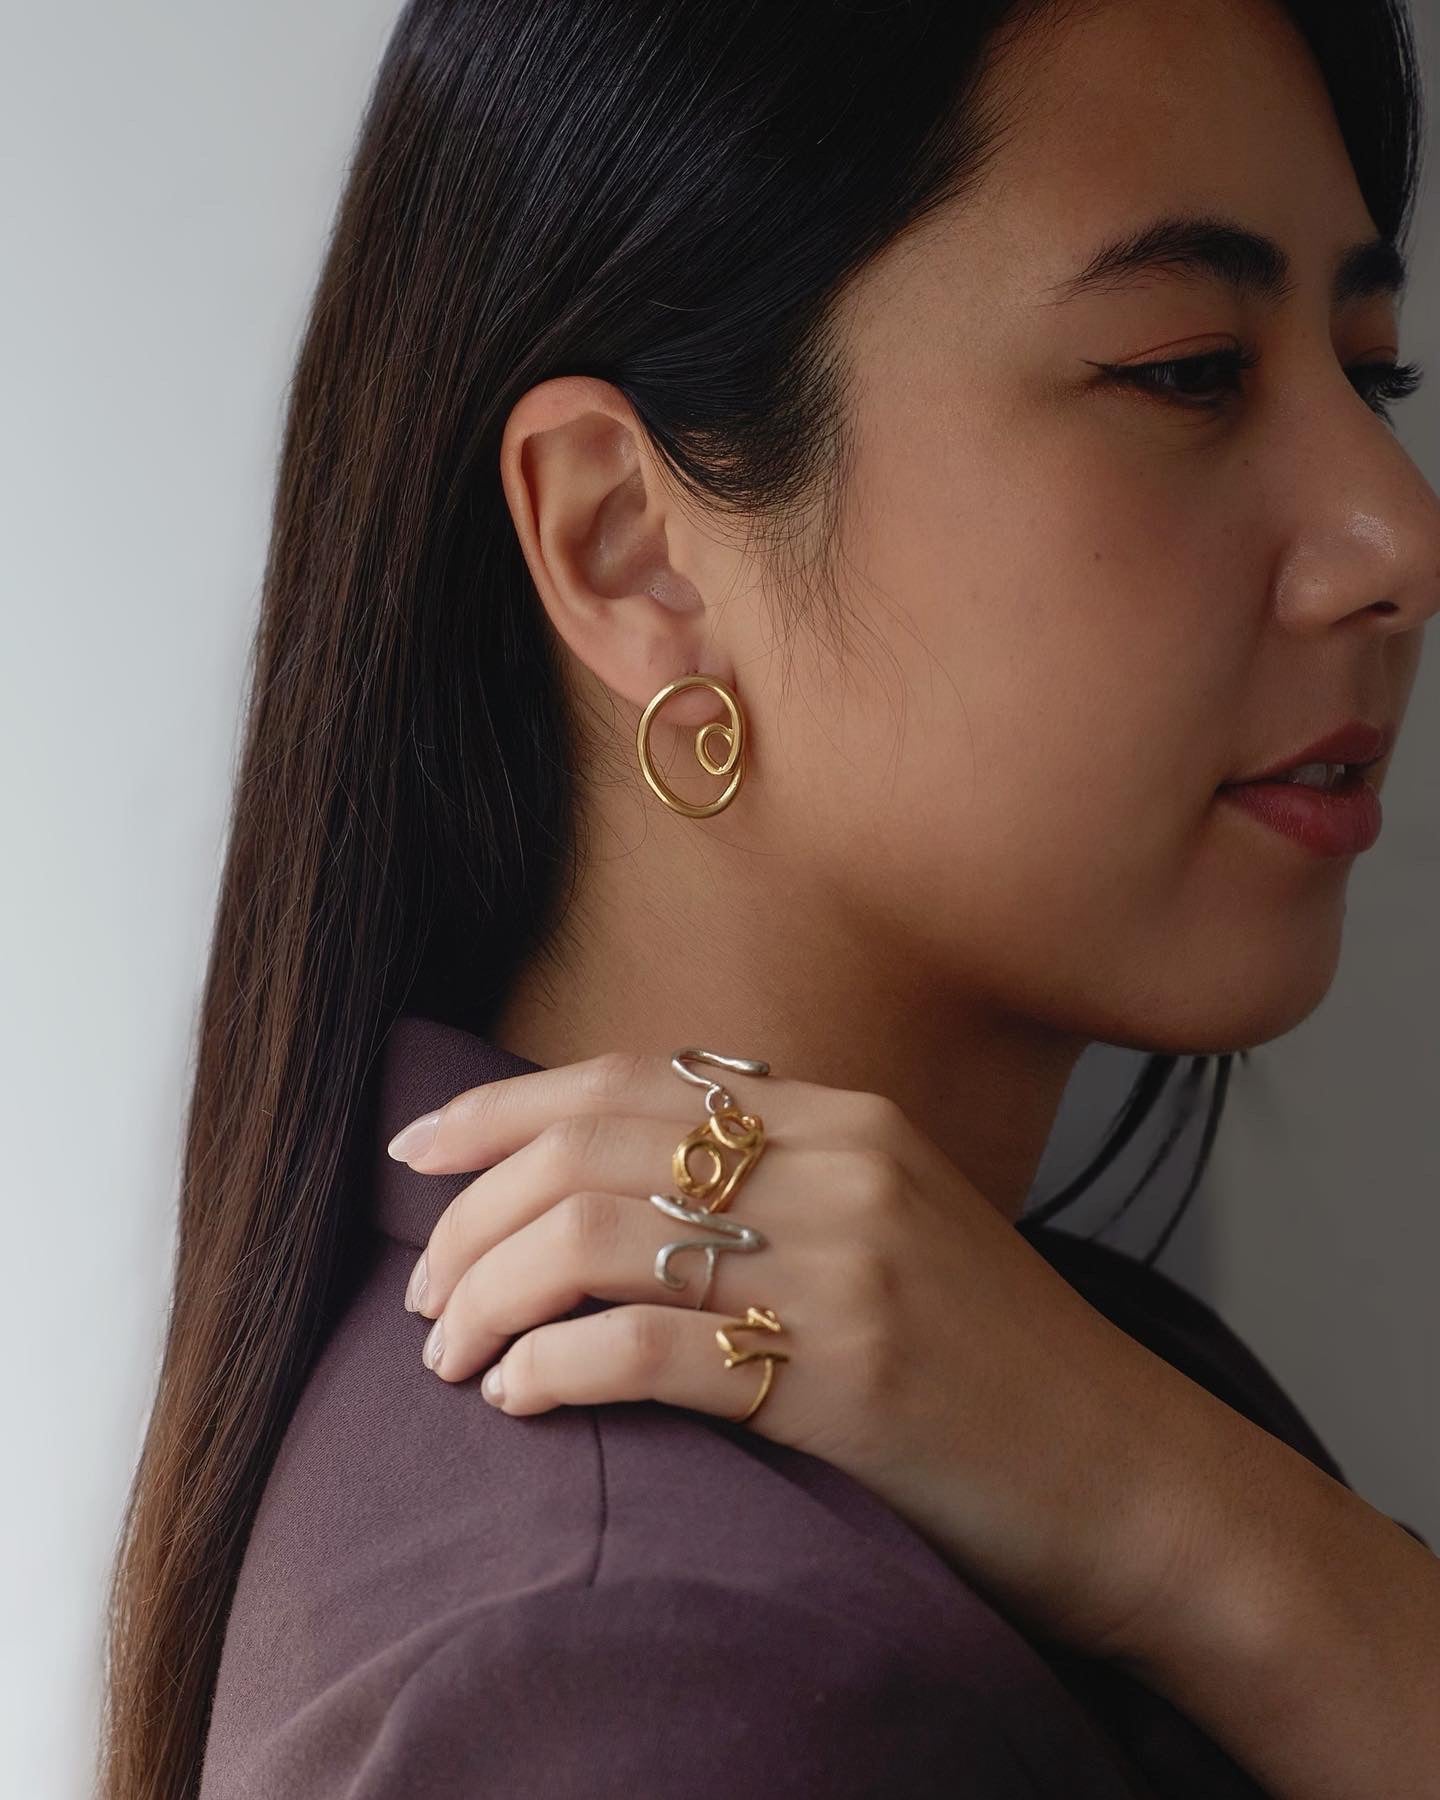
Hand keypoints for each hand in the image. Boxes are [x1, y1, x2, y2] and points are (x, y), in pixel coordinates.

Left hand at [392, 1048, 1232, 1665]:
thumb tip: (610, 1175)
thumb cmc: (991, 1357)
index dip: (503, 1109)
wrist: (1128, 1471)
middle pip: (590, 1150)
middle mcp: (841, 1165)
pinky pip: (649, 1353)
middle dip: (472, 1218)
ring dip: (491, 1297)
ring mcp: (847, 1264)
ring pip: (597, 1239)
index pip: (628, 1080)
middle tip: (421, 1295)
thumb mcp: (895, 1220)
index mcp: (846, 1115)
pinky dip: (555, 1370)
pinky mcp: (846, 1375)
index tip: (420, 1154)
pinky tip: (519, 1400)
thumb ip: (778, 1175)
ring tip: (450, 1356)